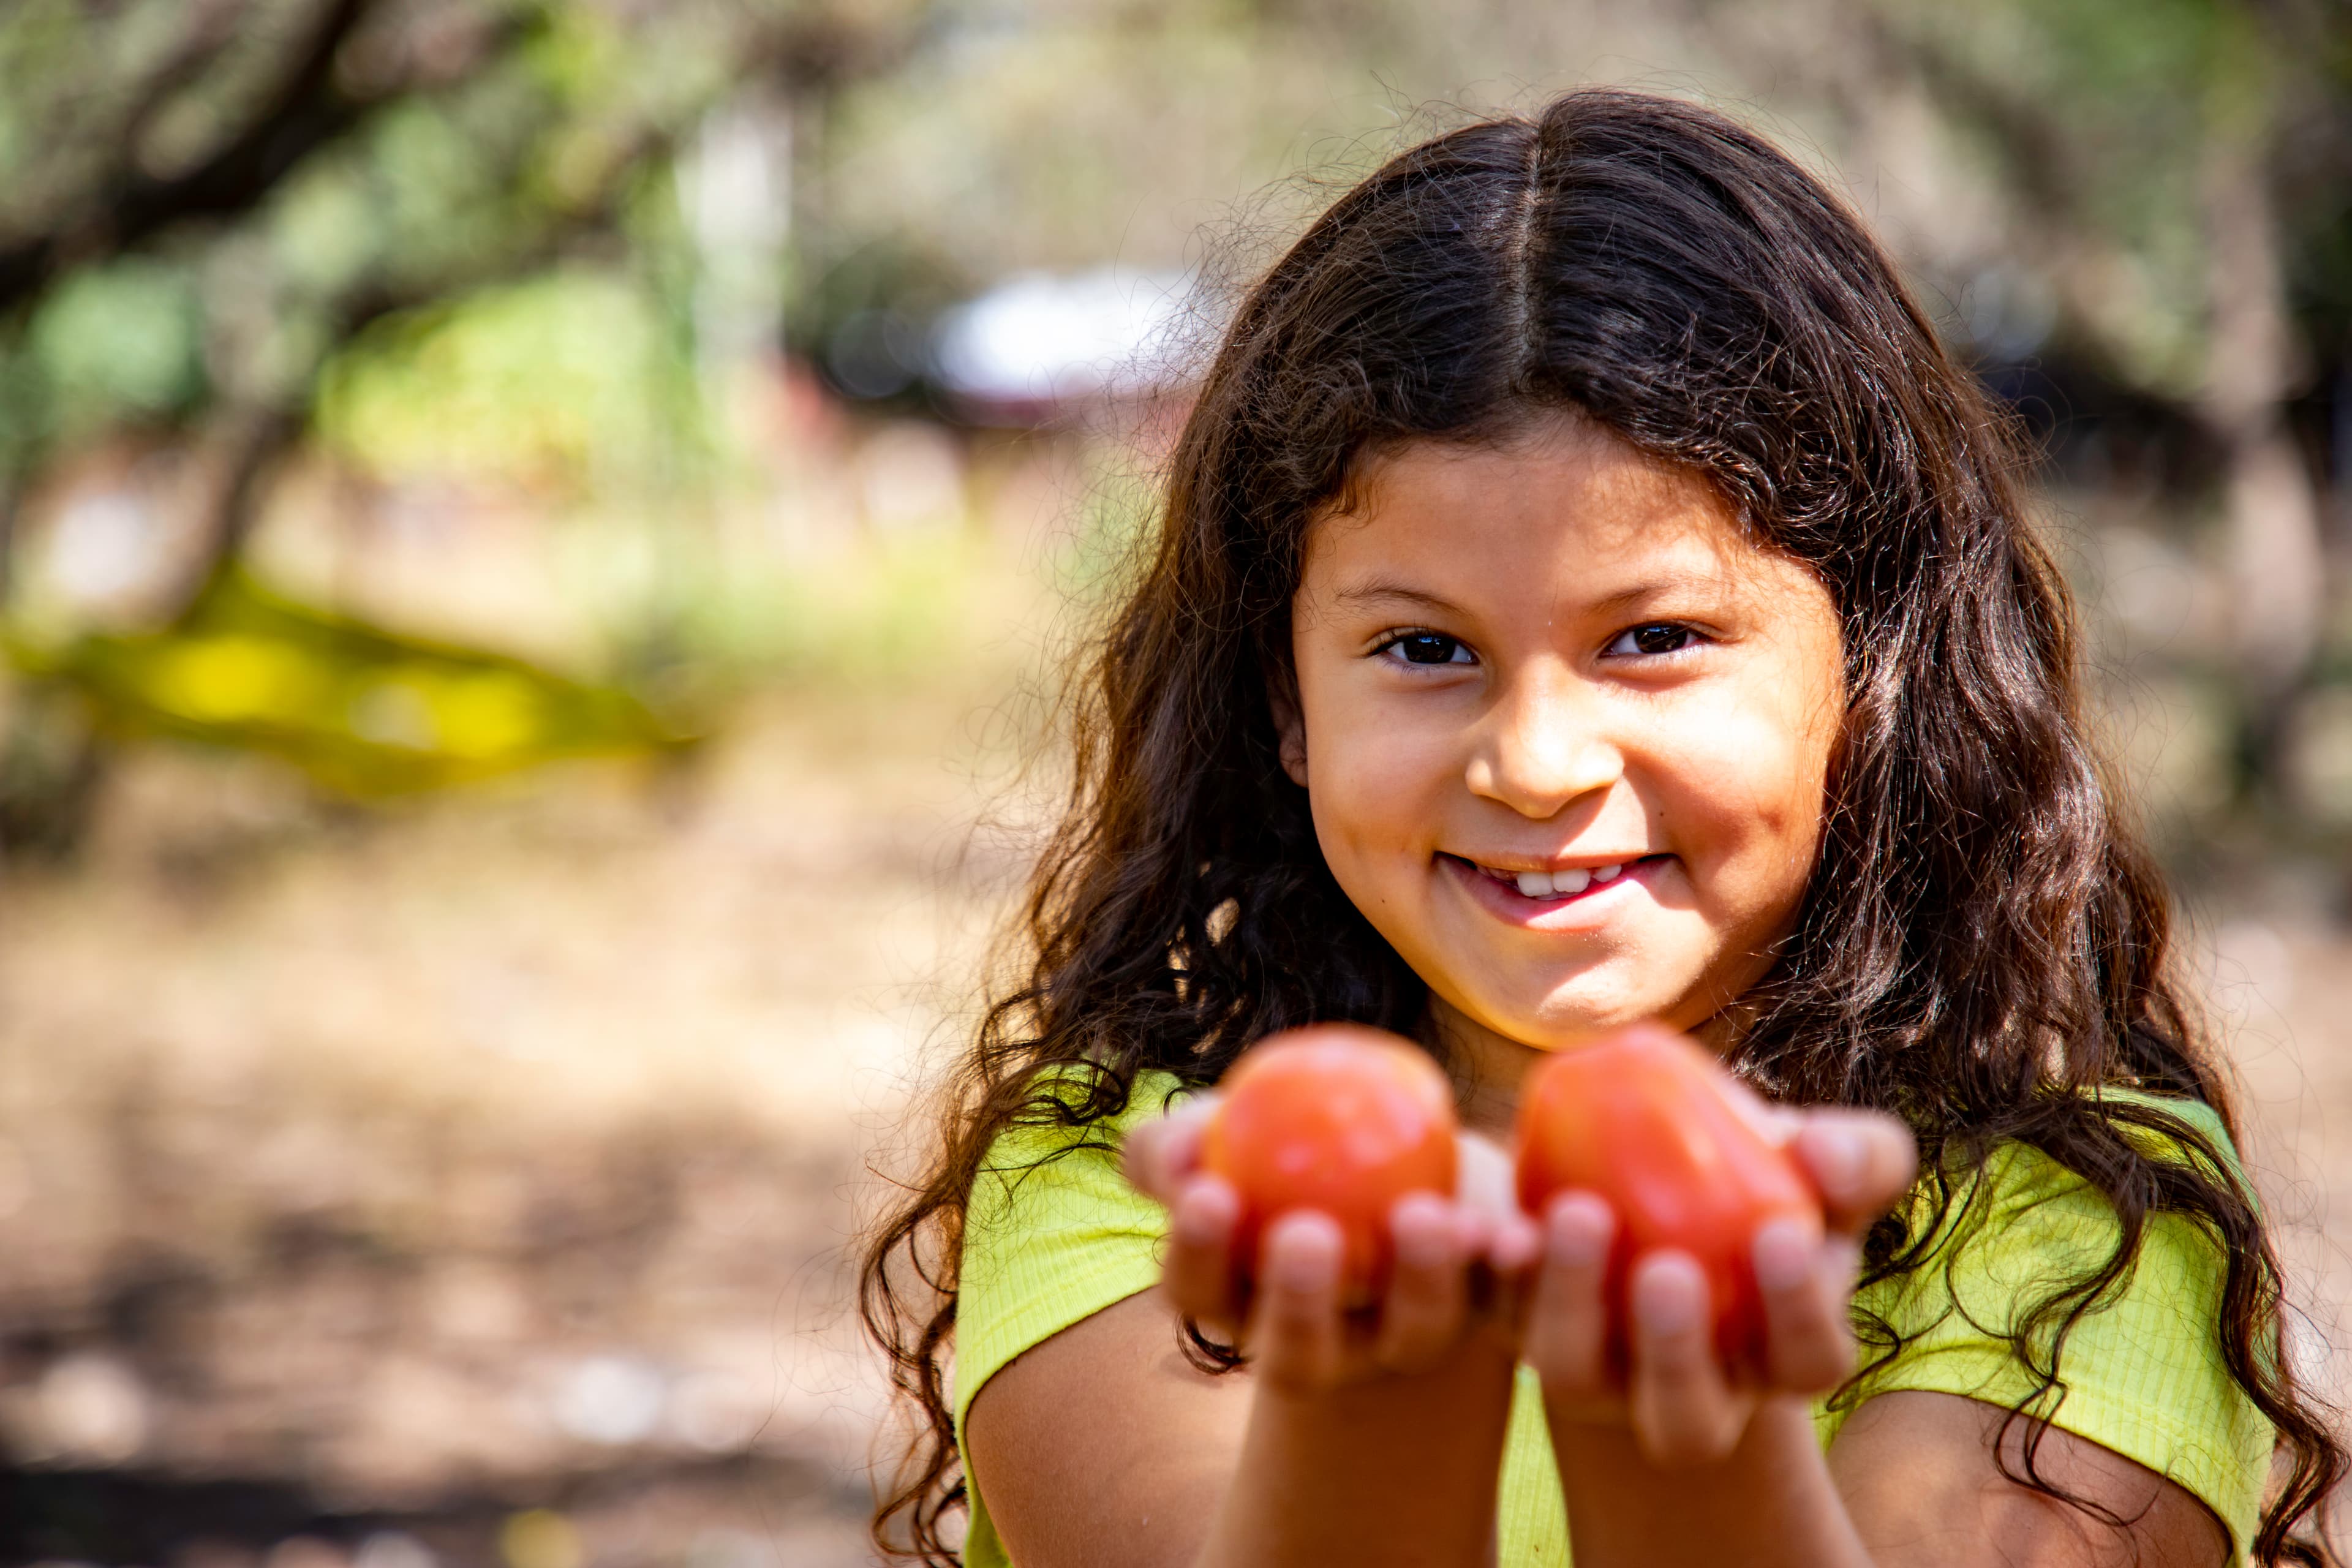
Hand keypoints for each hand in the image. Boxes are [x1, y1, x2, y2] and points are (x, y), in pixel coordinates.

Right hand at [1125, 1091, 1539, 1394]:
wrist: (1407, 1155)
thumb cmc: (1286, 1141)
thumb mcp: (1225, 1129)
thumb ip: (1176, 1141)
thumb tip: (1176, 1158)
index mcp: (1240, 1299)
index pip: (1199, 1290)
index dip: (1197, 1252)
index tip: (1208, 1193)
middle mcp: (1320, 1343)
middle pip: (1297, 1355)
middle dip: (1299, 1304)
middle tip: (1305, 1233)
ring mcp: (1405, 1340)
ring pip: (1412, 1335)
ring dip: (1418, 1281)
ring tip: (1421, 1216)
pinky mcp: (1488, 1315)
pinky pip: (1504, 1301)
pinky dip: (1509, 1266)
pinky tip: (1512, 1231)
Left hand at [1523, 1106, 1916, 1465]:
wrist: (1653, 1175)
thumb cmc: (1763, 1175)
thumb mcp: (1823, 1163)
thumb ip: (1856, 1158)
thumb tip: (1822, 1156)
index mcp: (1780, 1357)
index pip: (1808, 1360)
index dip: (1799, 1311)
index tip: (1783, 1235)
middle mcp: (1686, 1392)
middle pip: (1683, 1415)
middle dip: (1674, 1352)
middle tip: (1667, 1269)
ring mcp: (1594, 1369)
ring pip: (1574, 1377)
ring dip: (1568, 1304)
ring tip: (1574, 1214)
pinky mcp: (1515, 1322)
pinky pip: (1491, 1312)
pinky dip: (1484, 1269)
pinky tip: (1486, 1220)